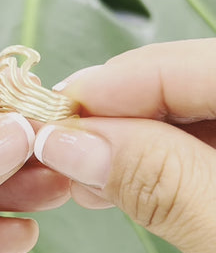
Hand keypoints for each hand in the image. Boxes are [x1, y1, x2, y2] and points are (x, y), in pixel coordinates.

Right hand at [34, 39, 215, 252]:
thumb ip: (161, 181)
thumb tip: (68, 143)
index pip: (197, 65)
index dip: (120, 82)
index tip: (55, 113)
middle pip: (188, 85)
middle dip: (120, 115)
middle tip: (59, 146)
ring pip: (189, 121)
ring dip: (131, 146)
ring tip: (81, 174)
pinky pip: (195, 155)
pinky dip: (155, 169)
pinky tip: (121, 187)